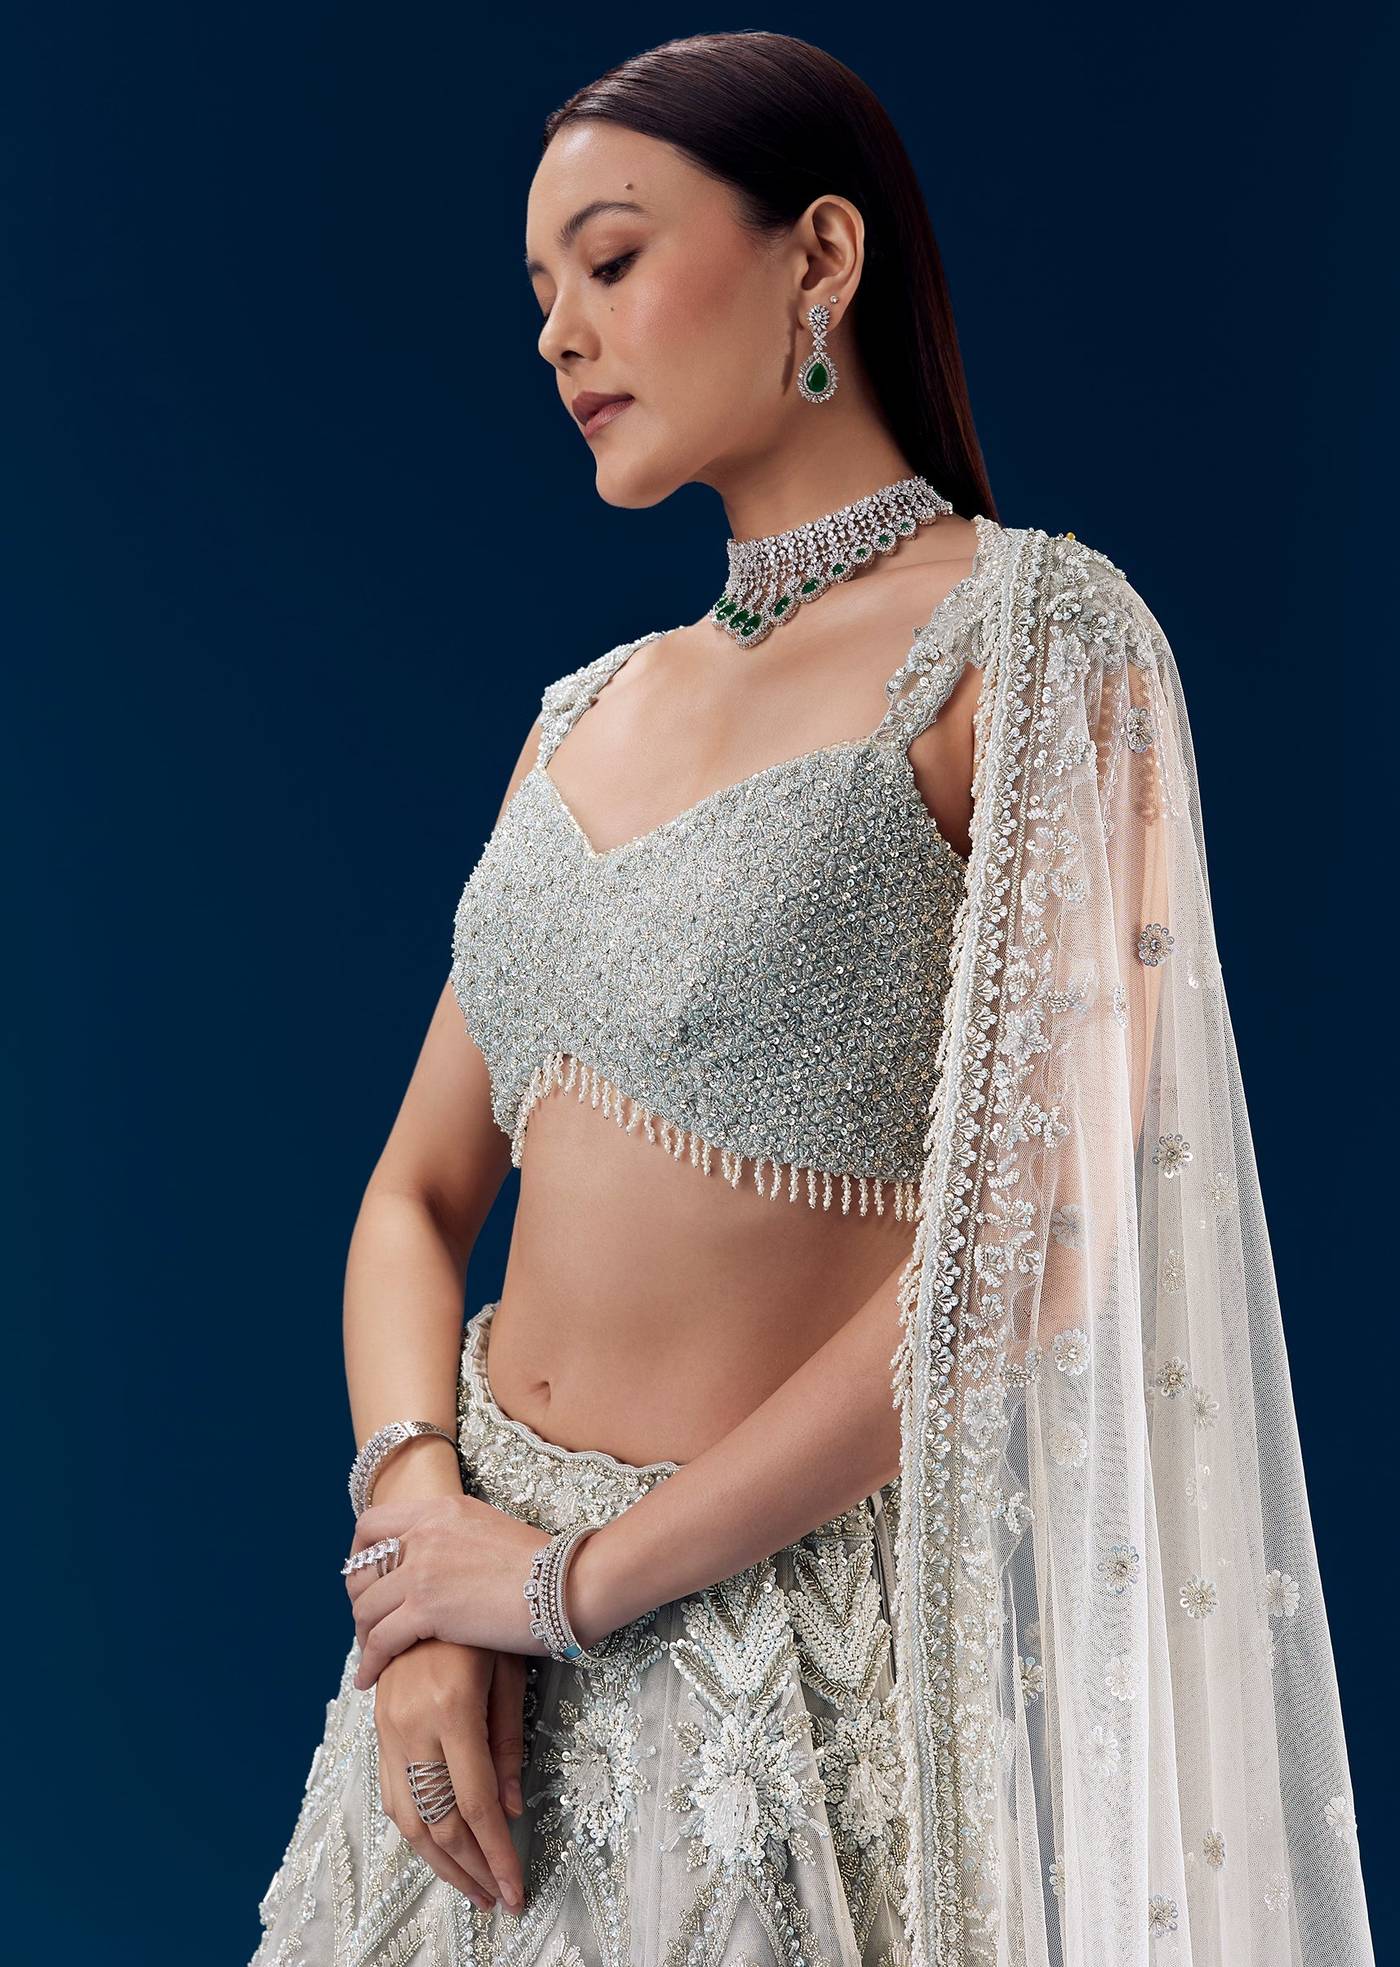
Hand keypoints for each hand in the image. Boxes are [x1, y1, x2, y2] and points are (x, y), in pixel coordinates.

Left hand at [344, 1493, 564, 1687]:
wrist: (566, 1582)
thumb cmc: (545, 1565)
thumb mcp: (492, 1530)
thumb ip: (458, 1539)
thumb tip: (445, 1563)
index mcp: (441, 1510)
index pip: (373, 1524)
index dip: (358, 1554)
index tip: (365, 1578)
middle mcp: (425, 1532)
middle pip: (361, 1569)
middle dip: (357, 1600)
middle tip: (367, 1621)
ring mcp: (422, 1569)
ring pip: (366, 1607)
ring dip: (363, 1634)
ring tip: (370, 1654)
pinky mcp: (427, 1608)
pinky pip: (381, 1639)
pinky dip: (369, 1662)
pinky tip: (368, 1678)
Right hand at [371, 1638, 527, 1915]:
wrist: (431, 1577)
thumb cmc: (486, 1621)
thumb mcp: (509, 1673)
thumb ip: (508, 1743)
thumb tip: (511, 1810)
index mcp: (452, 1709)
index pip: (476, 1805)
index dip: (496, 1855)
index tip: (515, 1891)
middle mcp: (412, 1724)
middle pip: (437, 1822)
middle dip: (469, 1870)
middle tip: (497, 1899)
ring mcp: (389, 1726)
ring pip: (406, 1816)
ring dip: (438, 1860)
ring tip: (471, 1884)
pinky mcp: (379, 1726)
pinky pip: (388, 1791)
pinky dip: (412, 1827)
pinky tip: (436, 1843)